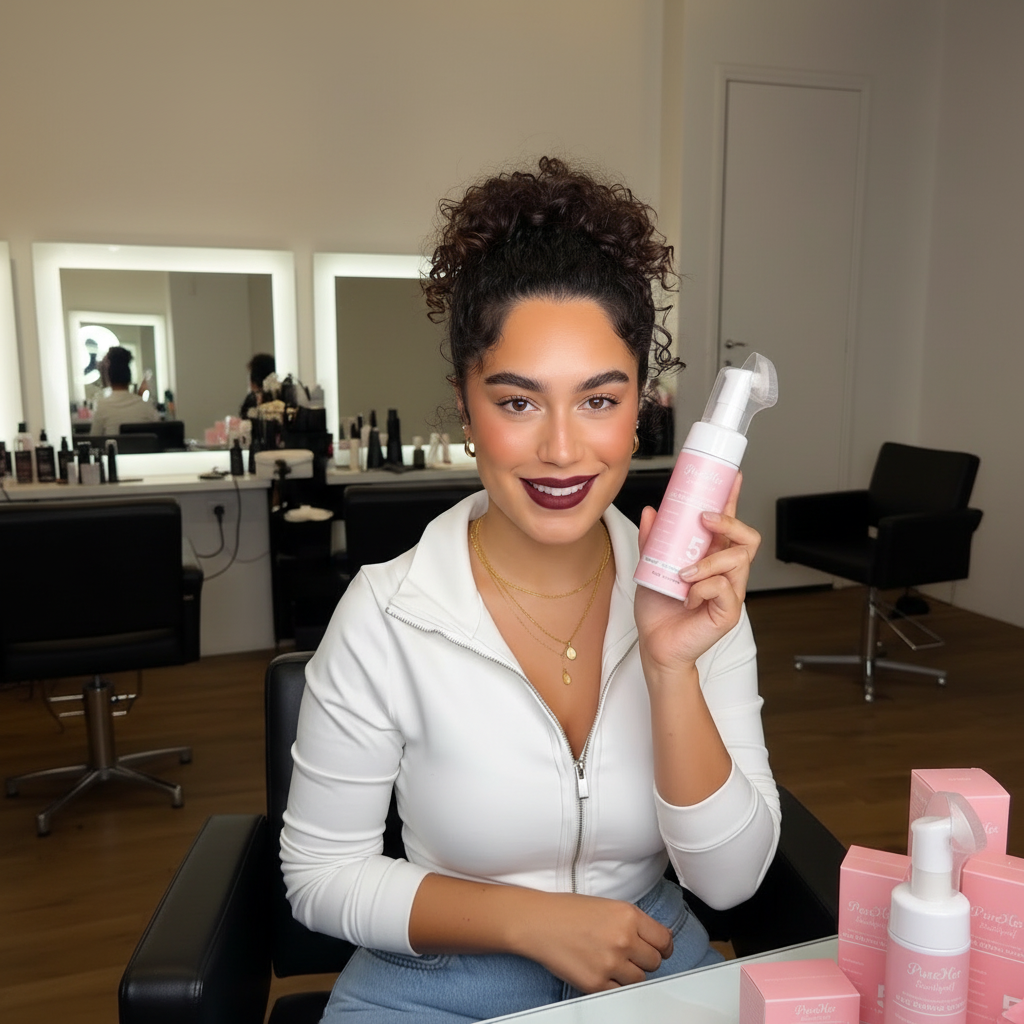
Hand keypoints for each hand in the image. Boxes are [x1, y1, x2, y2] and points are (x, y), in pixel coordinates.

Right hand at [512, 891, 672, 992]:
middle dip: (644, 959)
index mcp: (628, 915)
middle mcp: (623, 939)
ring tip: (610, 960)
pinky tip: (601, 971)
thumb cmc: (567, 911)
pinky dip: (613, 985)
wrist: (538, 922)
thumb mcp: (607, 906)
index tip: (659, 950)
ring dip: (629, 973)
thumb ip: (632, 922)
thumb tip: (654, 939)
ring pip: (639, 979)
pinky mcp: (596, 983)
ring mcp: (611, 963)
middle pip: (655, 962)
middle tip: (629, 954)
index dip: (663, 947)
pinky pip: (619, 992)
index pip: (664, 940)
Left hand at [634, 472, 760, 674]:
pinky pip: (724, 588)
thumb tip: (651, 511)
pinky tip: (686, 597)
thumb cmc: (658, 610)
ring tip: (684, 572)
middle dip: (729, 521)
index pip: (729, 525)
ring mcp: (730, 593)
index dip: (732, 500)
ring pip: (738, 560)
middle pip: (748, 537)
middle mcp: (726, 572)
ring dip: (708, 561)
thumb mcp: (649, 566)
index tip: (732, 477)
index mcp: (711, 558)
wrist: (654, 646)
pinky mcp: (728, 612)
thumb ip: (653, 540)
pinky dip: (701, 587)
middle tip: (703, 519)